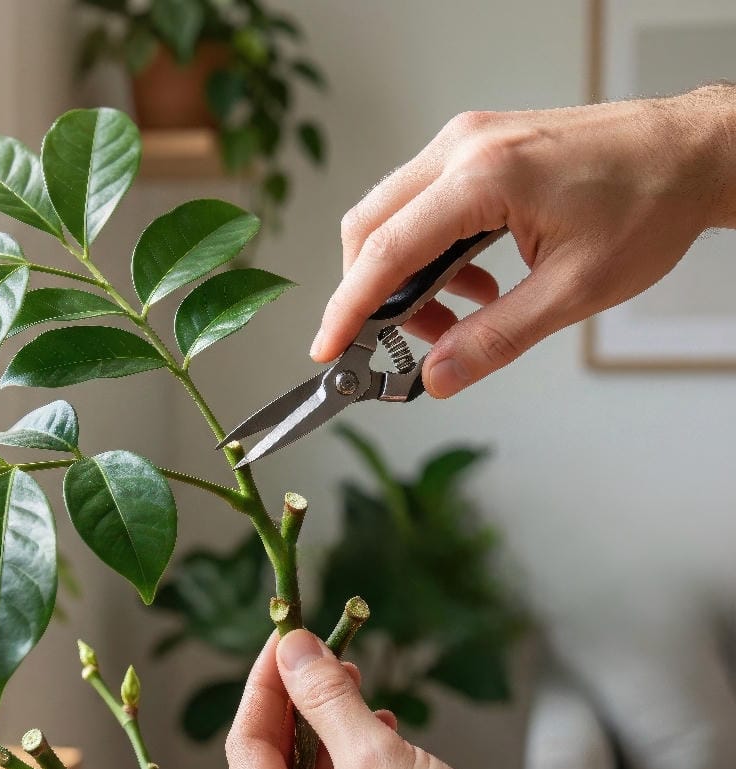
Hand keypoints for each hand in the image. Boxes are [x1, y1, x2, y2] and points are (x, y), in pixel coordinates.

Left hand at [225, 629, 527, 768]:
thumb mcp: (374, 756)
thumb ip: (325, 697)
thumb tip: (293, 650)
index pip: (246, 744)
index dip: (265, 684)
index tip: (285, 639)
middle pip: (273, 766)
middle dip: (299, 707)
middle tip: (325, 659)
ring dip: (328, 736)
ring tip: (357, 692)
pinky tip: (379, 740)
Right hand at [312, 86, 735, 396]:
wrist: (692, 153)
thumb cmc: (648, 206)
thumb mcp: (573, 290)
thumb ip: (495, 339)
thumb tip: (437, 377)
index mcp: (484, 177)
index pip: (386, 251)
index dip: (347, 308)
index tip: (327, 349)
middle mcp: (464, 147)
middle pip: (371, 227)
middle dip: (370, 294)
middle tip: (401, 344)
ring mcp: (468, 141)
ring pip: (392, 215)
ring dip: (403, 276)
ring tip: (450, 318)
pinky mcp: (477, 147)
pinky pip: (423, 204)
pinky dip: (427, 253)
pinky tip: (470, 284)